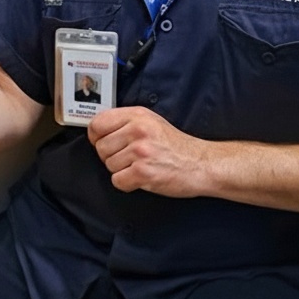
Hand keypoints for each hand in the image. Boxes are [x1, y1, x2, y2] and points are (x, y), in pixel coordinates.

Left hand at [87, 107, 207, 196]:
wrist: (201, 164)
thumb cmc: (177, 146)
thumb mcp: (152, 122)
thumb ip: (126, 122)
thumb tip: (99, 130)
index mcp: (137, 115)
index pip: (97, 123)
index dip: (96, 136)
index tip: (102, 142)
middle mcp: (137, 130)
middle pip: (100, 147)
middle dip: (111, 156)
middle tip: (129, 158)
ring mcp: (140, 151)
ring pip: (109, 165)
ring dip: (121, 170)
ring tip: (140, 166)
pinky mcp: (143, 172)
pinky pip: (118, 181)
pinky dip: (127, 184)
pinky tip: (141, 177)